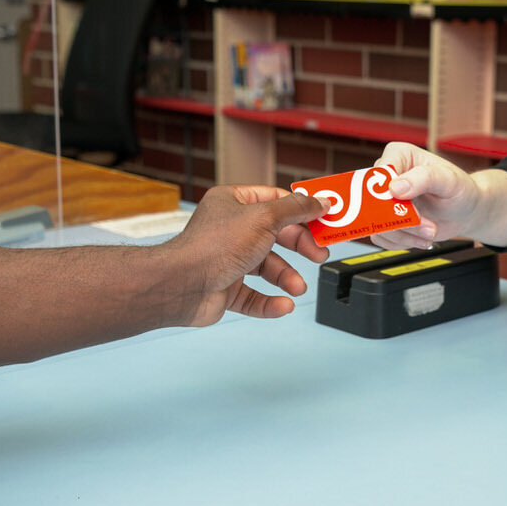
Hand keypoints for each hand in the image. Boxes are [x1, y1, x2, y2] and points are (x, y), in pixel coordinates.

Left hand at [167, 185, 328, 325]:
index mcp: (234, 203)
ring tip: (297, 287)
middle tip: (319, 254)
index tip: (324, 218)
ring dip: (287, 278)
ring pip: (267, 268)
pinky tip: (283, 305)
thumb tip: (321, 201)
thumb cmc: (214, 246)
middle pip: (276, 235)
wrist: (182, 285)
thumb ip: (297, 209)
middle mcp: (230, 229)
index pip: (275, 200)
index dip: (301, 209)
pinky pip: (255, 296)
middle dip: (300, 247)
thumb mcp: (265, 218)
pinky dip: (271, 302)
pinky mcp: (226, 289)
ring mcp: (228, 260)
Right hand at [368, 143, 489, 248]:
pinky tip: (421, 237)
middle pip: (373, 201)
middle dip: (400, 219)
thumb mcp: (449, 180)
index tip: (406, 205)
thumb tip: (395, 187)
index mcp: (398, 155)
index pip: (379, 172)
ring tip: (429, 232)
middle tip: (425, 225)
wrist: (466, 212)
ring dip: (405, 234)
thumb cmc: (460, 190)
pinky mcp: (387, 220)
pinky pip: (381, 237)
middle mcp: (387, 177)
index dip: (388, 192)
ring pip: (377, 223)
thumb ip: (423, 178)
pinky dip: (402, 242)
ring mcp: (385, 200)